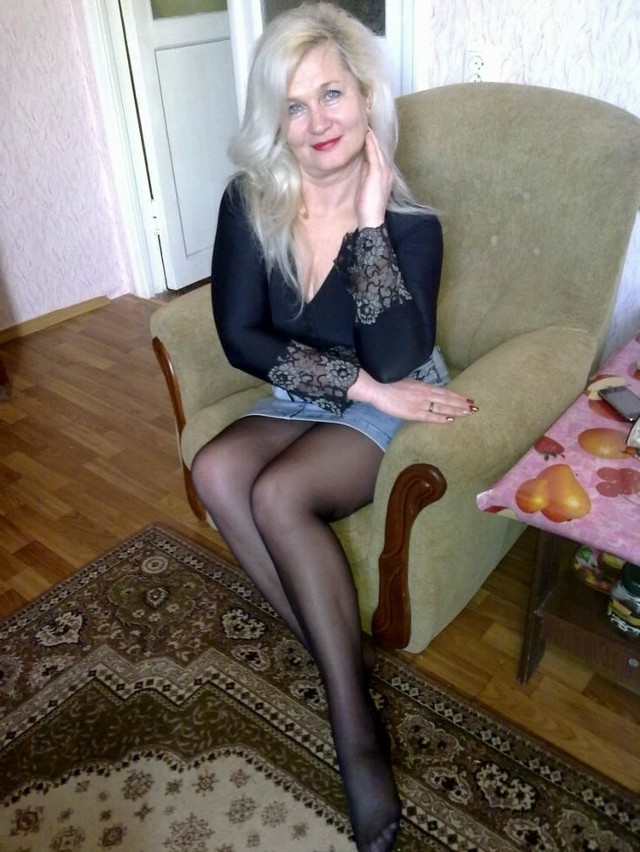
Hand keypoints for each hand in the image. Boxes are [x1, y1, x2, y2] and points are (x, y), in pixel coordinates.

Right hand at [352, 373, 477, 422]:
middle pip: (448, 399)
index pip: (445, 392)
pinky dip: (441, 418)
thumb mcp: (408, 382)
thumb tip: (426, 392)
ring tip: (468, 412)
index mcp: (423, 387)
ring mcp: (420, 403)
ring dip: (456, 410)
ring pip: (442, 407)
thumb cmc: (389, 384)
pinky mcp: (412, 412)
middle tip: (475, 407)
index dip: (457, 396)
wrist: (377, 388)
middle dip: (462, 403)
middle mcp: (425, 394)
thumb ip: (418, 388)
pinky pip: (430, 416)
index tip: (468, 399)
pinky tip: (450, 420)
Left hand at [356, 130, 393, 228]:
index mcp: (385, 176)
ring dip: (372, 137)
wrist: (372, 219)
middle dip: (374, 137)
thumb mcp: (366, 187)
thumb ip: (366, 174)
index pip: (379, 156)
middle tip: (367, 123)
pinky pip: (374, 154)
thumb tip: (364, 163)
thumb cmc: (367, 207)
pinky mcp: (378, 173)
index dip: (374, 144)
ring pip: (378, 150)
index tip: (368, 134)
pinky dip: (370, 143)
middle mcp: (387, 172)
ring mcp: (384, 172)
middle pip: (380, 150)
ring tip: (367, 125)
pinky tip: (367, 134)